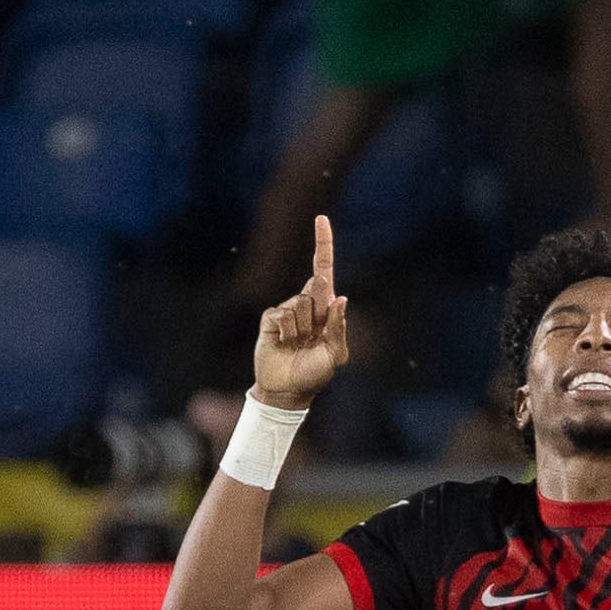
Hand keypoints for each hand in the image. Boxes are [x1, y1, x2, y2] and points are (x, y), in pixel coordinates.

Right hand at [252, 214, 349, 408]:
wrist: (287, 391)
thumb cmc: (315, 374)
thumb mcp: (335, 355)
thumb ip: (338, 327)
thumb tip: (339, 298)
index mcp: (325, 308)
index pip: (323, 269)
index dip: (323, 244)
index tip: (320, 218)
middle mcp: (307, 305)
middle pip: (314, 289)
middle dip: (316, 315)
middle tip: (311, 339)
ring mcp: (287, 311)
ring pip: (299, 305)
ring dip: (300, 330)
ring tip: (297, 345)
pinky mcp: (270, 319)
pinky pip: (281, 315)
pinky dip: (285, 332)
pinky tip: (283, 344)